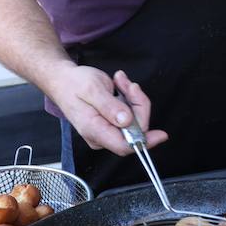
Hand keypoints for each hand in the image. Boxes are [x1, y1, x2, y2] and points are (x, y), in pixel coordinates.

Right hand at [49, 66, 167, 154]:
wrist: (63, 79)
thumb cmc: (74, 84)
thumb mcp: (92, 90)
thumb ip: (109, 106)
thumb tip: (126, 121)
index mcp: (94, 130)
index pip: (124, 145)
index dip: (144, 141)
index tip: (161, 135)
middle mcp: (102, 134)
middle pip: (134, 128)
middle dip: (137, 103)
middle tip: (128, 84)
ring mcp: (107, 129)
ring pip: (135, 118)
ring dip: (133, 96)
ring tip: (119, 80)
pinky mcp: (112, 122)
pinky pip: (131, 113)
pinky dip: (130, 96)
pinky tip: (119, 84)